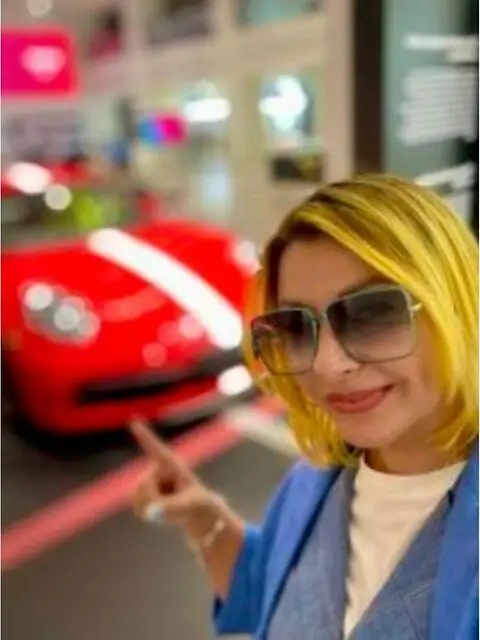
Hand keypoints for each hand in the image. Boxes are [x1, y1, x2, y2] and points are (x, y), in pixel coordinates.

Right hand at [130, 419, 227, 540]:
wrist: (195, 512)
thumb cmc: (197, 504)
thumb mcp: (188, 506)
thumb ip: (169, 508)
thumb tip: (150, 512)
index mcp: (171, 464)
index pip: (155, 448)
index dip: (144, 436)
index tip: (134, 422)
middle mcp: (157, 469)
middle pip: (143, 485)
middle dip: (153, 499)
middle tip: (171, 506)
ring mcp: (149, 481)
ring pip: (138, 497)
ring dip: (150, 507)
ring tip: (167, 507)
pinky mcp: (144, 493)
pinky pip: (137, 506)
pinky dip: (146, 513)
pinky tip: (159, 512)